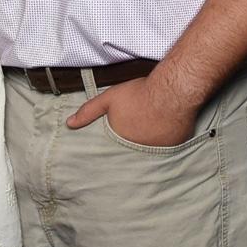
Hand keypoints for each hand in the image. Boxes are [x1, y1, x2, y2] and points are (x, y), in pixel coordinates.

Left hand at [66, 72, 197, 147]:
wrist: (171, 91)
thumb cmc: (139, 94)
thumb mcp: (109, 99)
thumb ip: (89, 111)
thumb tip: (70, 123)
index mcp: (122, 142)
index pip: (115, 154)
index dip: (116, 150)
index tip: (117, 147)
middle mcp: (140, 151)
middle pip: (134, 153)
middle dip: (133, 147)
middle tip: (135, 136)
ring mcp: (159, 150)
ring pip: (152, 150)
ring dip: (150, 143)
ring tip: (150, 131)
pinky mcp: (176, 146)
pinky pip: (169, 146)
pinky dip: (166, 140)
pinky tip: (165, 129)